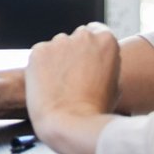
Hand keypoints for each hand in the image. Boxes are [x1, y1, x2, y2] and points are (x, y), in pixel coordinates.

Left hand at [23, 23, 120, 153]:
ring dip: (58, 59)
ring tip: (60, 85)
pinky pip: (40, 55)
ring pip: (57, 47)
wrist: (70, 122)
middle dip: (75, 53)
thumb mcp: (115, 84)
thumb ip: (106, 65)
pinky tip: (47, 84)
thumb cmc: (95, 109)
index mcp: (106, 41)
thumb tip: (98, 62)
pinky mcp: (38, 51)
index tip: (88, 59)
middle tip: (74, 76)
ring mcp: (58, 42)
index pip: (97, 31)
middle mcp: (82, 36)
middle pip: (76, 38)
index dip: (92, 48)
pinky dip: (41, 66)